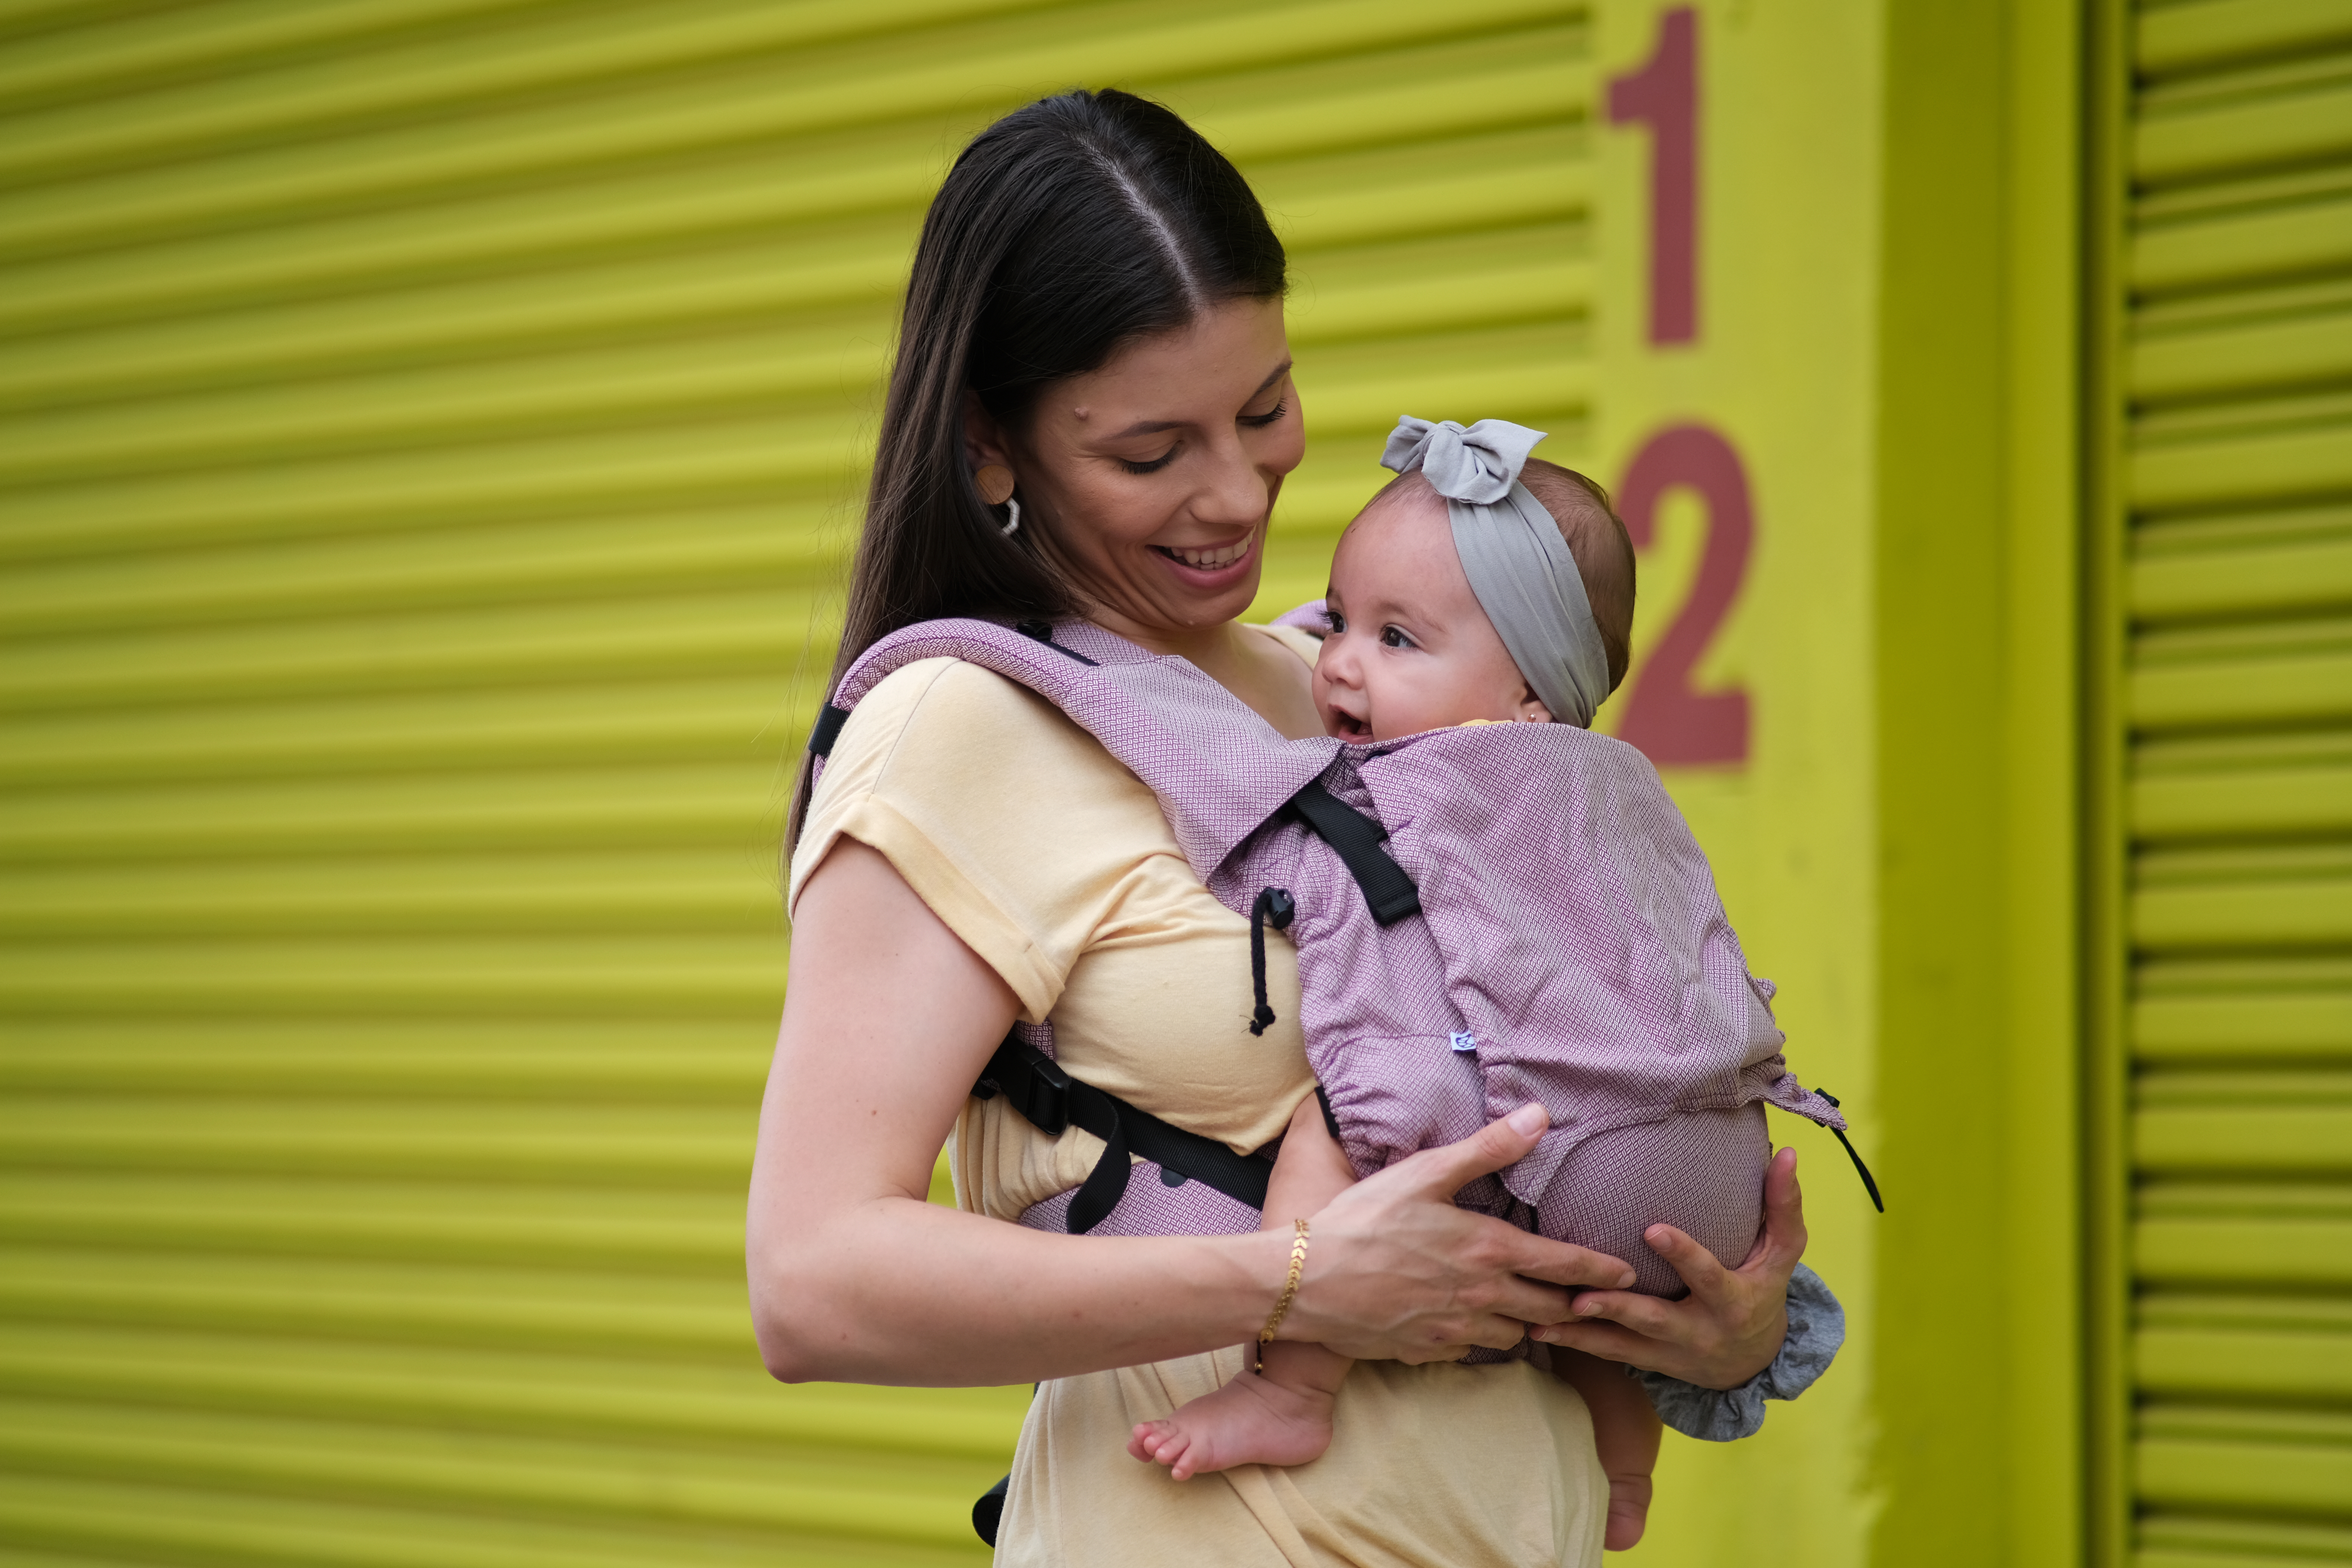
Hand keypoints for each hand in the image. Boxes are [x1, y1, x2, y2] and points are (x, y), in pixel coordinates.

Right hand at [1285, 1104, 1638, 1363]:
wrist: (1306, 1281)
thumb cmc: (1363, 1220)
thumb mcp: (1425, 1173)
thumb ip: (1488, 1148)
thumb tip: (1539, 1116)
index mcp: (1489, 1250)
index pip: (1566, 1266)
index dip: (1601, 1272)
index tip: (1627, 1277)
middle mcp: (1483, 1295)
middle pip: (1552, 1310)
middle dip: (1578, 1306)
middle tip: (1598, 1303)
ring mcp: (1458, 1329)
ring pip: (1516, 1334)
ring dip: (1531, 1324)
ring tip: (1538, 1314)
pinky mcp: (1429, 1352)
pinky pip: (1474, 1349)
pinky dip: (1483, 1337)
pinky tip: (1475, 1324)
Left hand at [1531, 1145, 1806, 1388]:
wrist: (1755, 1362)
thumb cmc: (1763, 1290)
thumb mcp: (1782, 1254)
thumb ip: (1783, 1206)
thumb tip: (1787, 1152)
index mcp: (1732, 1300)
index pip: (1707, 1275)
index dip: (1682, 1254)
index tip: (1652, 1229)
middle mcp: (1698, 1331)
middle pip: (1654, 1318)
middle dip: (1618, 1307)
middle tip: (1581, 1293)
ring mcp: (1669, 1351)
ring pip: (1622, 1344)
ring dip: (1582, 1332)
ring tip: (1542, 1317)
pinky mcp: (1647, 1362)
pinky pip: (1607, 1354)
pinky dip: (1573, 1343)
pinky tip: (1535, 1329)